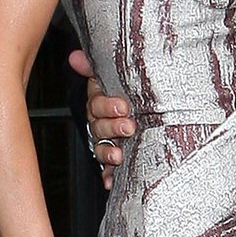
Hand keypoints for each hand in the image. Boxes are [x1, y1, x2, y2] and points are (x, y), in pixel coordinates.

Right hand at [68, 49, 134, 190]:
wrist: (160, 112)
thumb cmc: (136, 92)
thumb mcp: (120, 77)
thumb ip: (95, 67)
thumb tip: (75, 56)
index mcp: (102, 102)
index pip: (96, 104)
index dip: (106, 106)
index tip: (122, 106)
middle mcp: (103, 122)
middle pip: (98, 127)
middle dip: (112, 127)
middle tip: (128, 126)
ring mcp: (109, 141)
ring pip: (101, 148)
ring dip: (108, 153)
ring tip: (120, 154)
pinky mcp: (117, 158)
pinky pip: (108, 169)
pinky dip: (108, 175)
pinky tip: (110, 180)